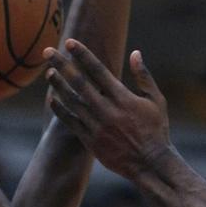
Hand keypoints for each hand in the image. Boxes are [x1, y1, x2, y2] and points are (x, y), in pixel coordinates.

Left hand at [45, 40, 172, 179]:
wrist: (150, 163)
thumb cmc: (156, 130)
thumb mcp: (157, 101)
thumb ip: (144, 77)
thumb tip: (135, 53)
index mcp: (124, 99)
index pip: (98, 71)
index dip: (83, 55)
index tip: (70, 42)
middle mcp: (108, 111)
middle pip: (79, 83)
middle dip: (62, 65)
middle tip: (48, 52)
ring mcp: (97, 126)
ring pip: (71, 101)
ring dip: (58, 85)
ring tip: (49, 73)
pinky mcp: (90, 140)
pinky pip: (70, 122)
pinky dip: (60, 109)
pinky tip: (53, 99)